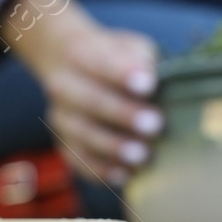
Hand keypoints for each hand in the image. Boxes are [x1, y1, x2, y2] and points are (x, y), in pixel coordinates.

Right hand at [0, 0, 162, 185]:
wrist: (70, 66)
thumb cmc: (113, 58)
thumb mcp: (130, 46)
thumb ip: (143, 60)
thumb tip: (160, 83)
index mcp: (79, 53)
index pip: (102, 62)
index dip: (124, 74)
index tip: (148, 84)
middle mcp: (62, 84)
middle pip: (90, 101)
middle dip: (122, 114)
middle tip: (154, 125)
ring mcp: (60, 116)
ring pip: (82, 134)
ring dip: (112, 146)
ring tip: (141, 156)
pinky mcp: (63, 142)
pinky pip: (78, 159)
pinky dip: (99, 170)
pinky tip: (123, 175)